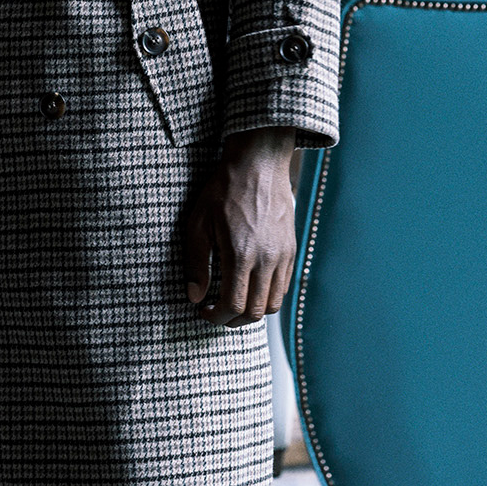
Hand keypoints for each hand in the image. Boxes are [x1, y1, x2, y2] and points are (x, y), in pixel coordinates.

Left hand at [184, 127, 296, 326]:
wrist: (258, 165)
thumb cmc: (224, 190)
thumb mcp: (198, 223)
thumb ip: (196, 263)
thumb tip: (195, 296)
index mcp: (241, 255)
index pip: (233, 306)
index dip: (216, 317)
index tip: (204, 312)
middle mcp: (267, 260)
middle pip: (256, 312)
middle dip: (234, 321)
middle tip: (217, 313)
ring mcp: (283, 255)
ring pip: (274, 304)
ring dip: (253, 311)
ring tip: (235, 303)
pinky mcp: (291, 249)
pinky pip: (284, 286)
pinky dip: (268, 295)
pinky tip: (251, 285)